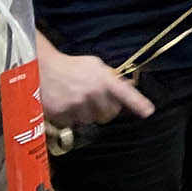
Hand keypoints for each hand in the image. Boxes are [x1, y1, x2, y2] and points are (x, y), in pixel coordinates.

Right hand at [37, 39, 153, 126]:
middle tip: (98, 102)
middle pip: (109, 114)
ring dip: (88, 114)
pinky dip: (72, 118)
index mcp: (104, 79)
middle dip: (107, 110)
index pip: (125, 94)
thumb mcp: (96, 66)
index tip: (148, 112)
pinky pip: (74, 124)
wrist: (42, 69)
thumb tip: (130, 87)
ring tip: (79, 100)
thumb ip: (112, 78)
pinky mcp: (62, 114)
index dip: (138, 104)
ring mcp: (77, 104)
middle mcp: (92, 92)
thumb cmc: (72, 67)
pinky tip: (67, 104)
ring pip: (91, 120)